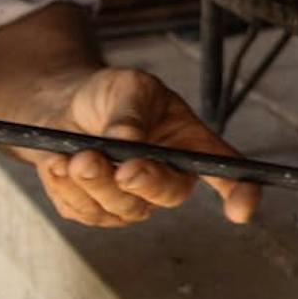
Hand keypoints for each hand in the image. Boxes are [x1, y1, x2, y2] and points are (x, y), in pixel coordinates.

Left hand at [28, 66, 260, 227]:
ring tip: (74, 158)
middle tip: (119, 167)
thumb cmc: (109, 95)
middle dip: (143, 182)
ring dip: (95, 185)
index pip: (225, 171)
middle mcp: (167, 179)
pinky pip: (84, 211)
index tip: (240, 210)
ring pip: (121, 208)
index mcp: (190, 146)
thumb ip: (130, 112)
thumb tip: (126, 140)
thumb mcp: (128, 87)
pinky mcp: (96, 211)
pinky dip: (67, 189)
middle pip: (167, 194)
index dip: (240, 192)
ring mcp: (132, 200)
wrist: (63, 107)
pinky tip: (57, 164)